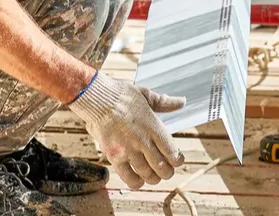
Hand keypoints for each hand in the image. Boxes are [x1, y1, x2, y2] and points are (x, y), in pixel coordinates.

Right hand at [68, 72, 186, 188]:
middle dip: (167, 172)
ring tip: (153, 177)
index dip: (177, 160)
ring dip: (153, 178)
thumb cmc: (121, 95)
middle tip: (166, 172)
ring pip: (147, 173)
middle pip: (162, 167)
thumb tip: (181, 102)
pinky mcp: (114, 156)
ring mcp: (128, 150)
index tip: (176, 160)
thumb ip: (164, 103)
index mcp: (153, 127)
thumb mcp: (145, 95)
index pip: (172, 152)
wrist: (97, 99)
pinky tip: (138, 180)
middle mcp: (143, 141)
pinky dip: (136, 182)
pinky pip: (128, 176)